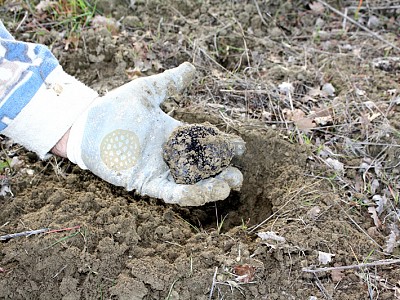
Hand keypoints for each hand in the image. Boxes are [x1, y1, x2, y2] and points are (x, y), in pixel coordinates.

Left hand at [66, 62, 243, 205]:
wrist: (87, 125)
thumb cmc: (115, 108)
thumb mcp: (147, 92)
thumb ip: (170, 83)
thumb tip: (193, 67)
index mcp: (175, 135)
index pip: (207, 144)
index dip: (224, 148)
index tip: (239, 147)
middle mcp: (171, 156)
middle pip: (204, 170)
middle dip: (223, 176)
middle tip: (237, 178)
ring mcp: (160, 171)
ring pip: (191, 186)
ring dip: (210, 189)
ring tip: (227, 186)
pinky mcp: (146, 183)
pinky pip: (171, 193)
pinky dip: (188, 195)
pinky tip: (204, 192)